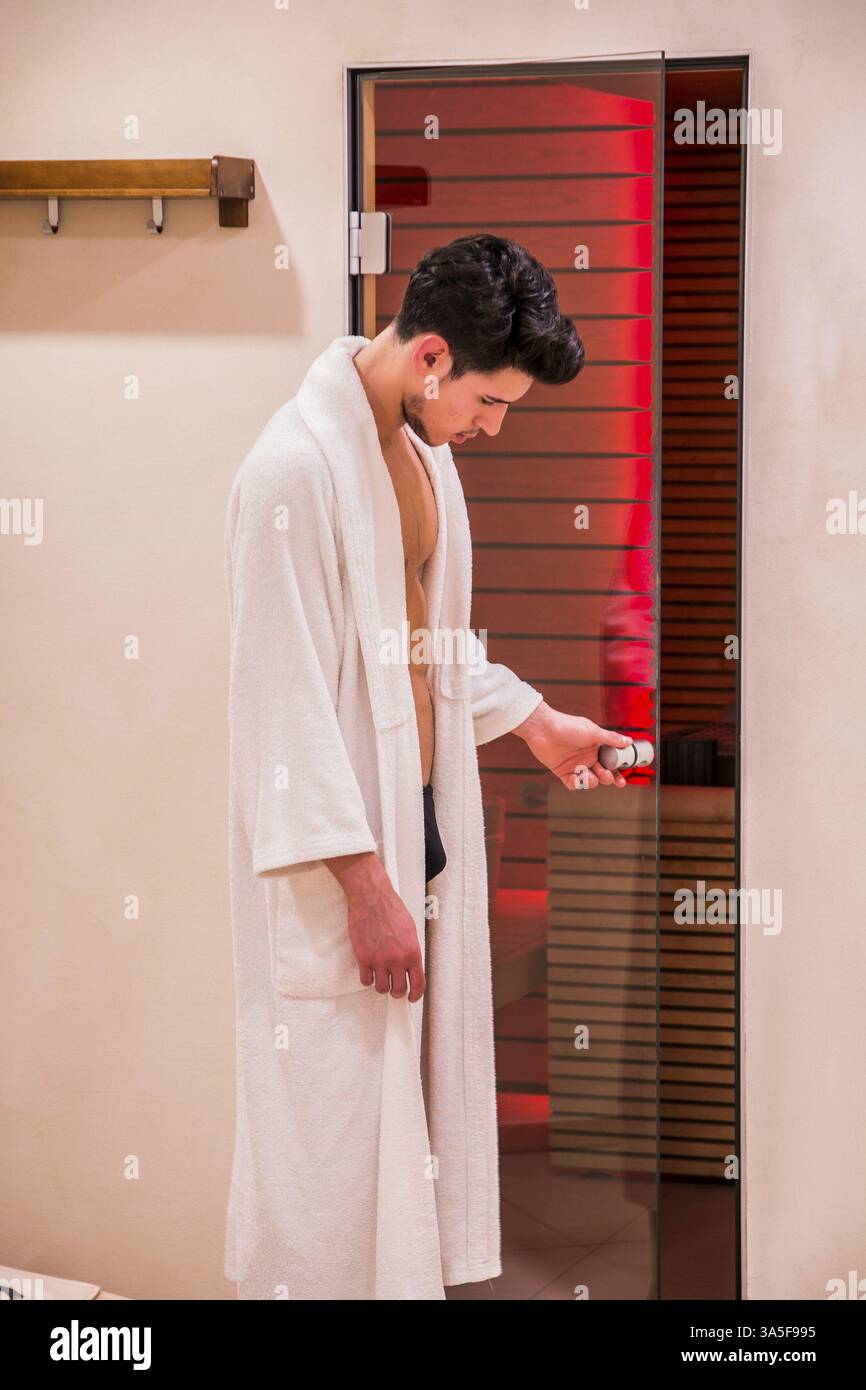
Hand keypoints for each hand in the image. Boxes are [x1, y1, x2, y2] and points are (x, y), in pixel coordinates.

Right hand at [323, 851, 424, 999]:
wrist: (372, 898)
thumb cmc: (391, 909)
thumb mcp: (410, 930)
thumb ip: (411, 951)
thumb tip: (410, 968)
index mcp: (412, 952)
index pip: (418, 984)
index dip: (415, 995)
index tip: (411, 997)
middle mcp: (397, 960)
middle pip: (398, 990)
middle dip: (397, 991)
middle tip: (394, 987)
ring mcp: (379, 960)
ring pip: (381, 988)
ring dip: (381, 985)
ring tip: (380, 976)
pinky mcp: (363, 958)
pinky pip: (365, 980)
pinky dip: (367, 978)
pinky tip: (368, 970)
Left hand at [513, 700, 633, 789]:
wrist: (543, 729)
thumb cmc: (568, 726)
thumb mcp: (593, 732)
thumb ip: (611, 738)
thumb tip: (628, 741)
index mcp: (596, 747)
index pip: (611, 761)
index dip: (618, 770)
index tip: (623, 777)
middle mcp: (587, 757)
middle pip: (603, 774)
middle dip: (607, 778)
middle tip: (606, 776)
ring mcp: (575, 765)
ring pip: (590, 781)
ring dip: (591, 781)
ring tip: (587, 774)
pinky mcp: (563, 771)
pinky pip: (573, 784)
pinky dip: (576, 784)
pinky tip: (576, 777)